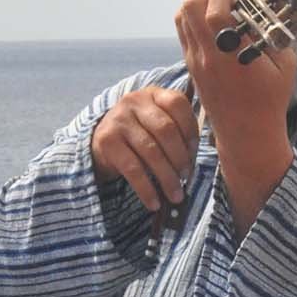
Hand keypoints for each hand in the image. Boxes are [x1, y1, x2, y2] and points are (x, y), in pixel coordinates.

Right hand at [90, 83, 199, 213]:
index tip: (195, 153)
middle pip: (165, 130)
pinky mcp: (107, 141)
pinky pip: (132, 169)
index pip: (178, 104)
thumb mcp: (158, 123)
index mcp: (154, 94)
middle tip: (187, 177)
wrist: (101, 140)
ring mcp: (119, 120)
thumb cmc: (141, 134)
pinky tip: (154, 202)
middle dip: (180, 157)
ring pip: (150, 151)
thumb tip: (194, 163)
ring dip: (167, 177)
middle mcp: (134, 101)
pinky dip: (146, 189)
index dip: (190, 130)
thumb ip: (178, 132)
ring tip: (176, 195)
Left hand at [175, 0, 294, 232]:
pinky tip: (214, 22)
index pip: (213, 11)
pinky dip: (195, 18)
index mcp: (231, 55)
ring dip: (198, 2)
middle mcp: (207, 56)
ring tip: (219, 4)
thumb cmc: (269, 102)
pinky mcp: (191, 66)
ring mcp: (195, 61)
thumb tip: (266, 12)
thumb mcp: (285, 66)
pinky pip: (184, 32)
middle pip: (189, 8)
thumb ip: (275, 35)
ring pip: (181, 17)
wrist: (246, 134)